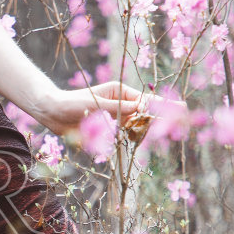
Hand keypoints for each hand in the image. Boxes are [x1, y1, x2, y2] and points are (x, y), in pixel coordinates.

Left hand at [42, 80, 178, 139]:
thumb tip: (139, 108)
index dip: (162, 106)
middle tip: (175, 125)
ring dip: (138, 133)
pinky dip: (128, 140)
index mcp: (120, 92)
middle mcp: (121, 104)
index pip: (145, 100)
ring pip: (135, 128)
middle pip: (144, 115)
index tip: (181, 108)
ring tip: (148, 134)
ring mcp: (116, 117)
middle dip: (154, 122)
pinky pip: (124, 136)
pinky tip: (132, 141)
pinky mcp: (109, 130)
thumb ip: (117, 108)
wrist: (52, 113)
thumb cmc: (71, 103)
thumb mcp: (95, 104)